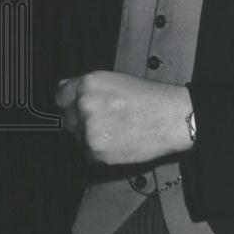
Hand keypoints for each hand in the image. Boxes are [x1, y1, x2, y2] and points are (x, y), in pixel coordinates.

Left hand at [55, 71, 192, 164]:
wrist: (173, 118)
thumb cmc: (151, 97)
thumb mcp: (118, 80)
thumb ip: (90, 86)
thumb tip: (62, 88)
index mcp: (90, 83)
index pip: (61, 96)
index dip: (72, 102)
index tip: (80, 107)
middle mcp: (85, 104)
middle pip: (69, 118)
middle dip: (82, 120)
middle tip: (108, 119)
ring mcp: (89, 129)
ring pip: (79, 137)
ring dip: (92, 136)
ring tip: (118, 130)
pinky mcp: (95, 151)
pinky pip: (89, 153)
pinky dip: (101, 151)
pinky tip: (120, 141)